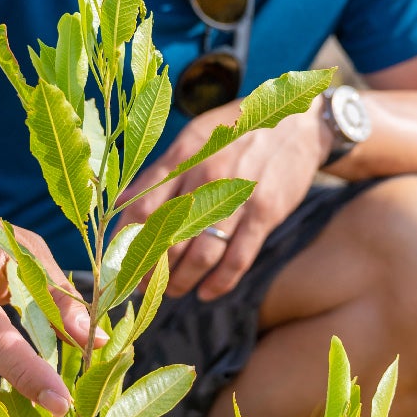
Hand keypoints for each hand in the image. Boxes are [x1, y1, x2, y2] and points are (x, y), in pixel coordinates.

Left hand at [117, 97, 328, 300]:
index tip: (118, 265)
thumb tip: (118, 203)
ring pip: (200, 255)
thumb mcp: (194, 139)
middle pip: (167, 238)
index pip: (140, 208)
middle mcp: (205, 177)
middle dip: (151, 271)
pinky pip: (237, 259)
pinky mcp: (265, 213)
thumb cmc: (236, 132)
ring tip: (174, 291)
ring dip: (181, 281)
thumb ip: (159, 173)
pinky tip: (206, 293)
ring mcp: (236, 196)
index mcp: (182, 158)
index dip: (124, 244)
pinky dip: (219, 283)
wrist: (298, 124)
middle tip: (144, 287)